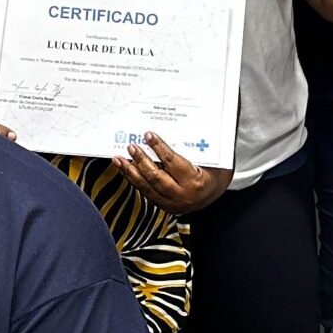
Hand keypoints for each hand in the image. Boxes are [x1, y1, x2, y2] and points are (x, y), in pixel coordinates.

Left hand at [115, 133, 229, 213]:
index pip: (172, 162)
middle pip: (156, 177)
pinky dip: (134, 180)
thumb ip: (192, 146)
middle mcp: (182, 195)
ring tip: (119, 159)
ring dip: (131, 172)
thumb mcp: (208, 159)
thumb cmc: (211, 172)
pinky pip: (145, 192)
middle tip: (132, 146)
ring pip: (146, 187)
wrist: (213, 194)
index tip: (148, 135)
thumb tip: (173, 126)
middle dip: (141, 160)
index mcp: (194, 182)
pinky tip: (126, 170)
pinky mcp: (164, 206)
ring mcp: (171, 203)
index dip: (159, 148)